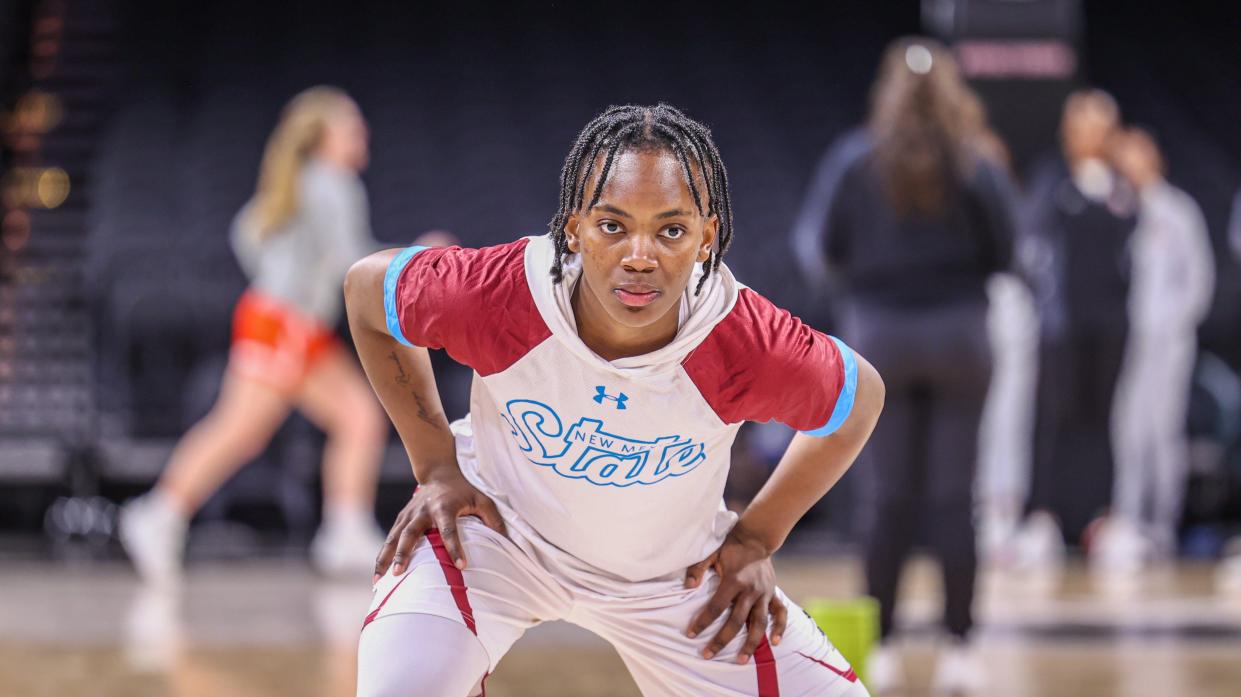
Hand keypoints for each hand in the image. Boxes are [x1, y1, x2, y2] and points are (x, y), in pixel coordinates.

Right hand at [373, 470, 505, 582]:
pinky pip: (389, 539)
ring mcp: (409, 515)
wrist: (439, 470)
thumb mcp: (482, 499)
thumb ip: (493, 519)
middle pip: (411, 534)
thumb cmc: (464, 489)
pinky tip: (378, 575)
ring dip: (386, 559)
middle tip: (400, 573)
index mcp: (444, 507)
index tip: (462, 566)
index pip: (449, 530)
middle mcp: (423, 511)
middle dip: (404, 553)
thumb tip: (506, 542)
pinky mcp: (402, 519)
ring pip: (394, 538)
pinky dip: (383, 556)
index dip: (455, 547)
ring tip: (379, 580)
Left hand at [684, 524, 787, 663]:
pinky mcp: (773, 593)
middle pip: (736, 621)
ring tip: (741, 660)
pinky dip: (780, 628)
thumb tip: (687, 586)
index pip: (716, 607)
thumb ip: (698, 568)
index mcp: (733, 580)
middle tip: (708, 655)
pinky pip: (780, 613)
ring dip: (750, 643)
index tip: (691, 634)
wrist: (757, 536)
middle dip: (721, 640)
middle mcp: (750, 590)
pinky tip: (775, 643)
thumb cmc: (730, 545)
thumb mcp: (711, 552)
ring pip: (758, 623)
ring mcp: (764, 593)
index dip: (703, 622)